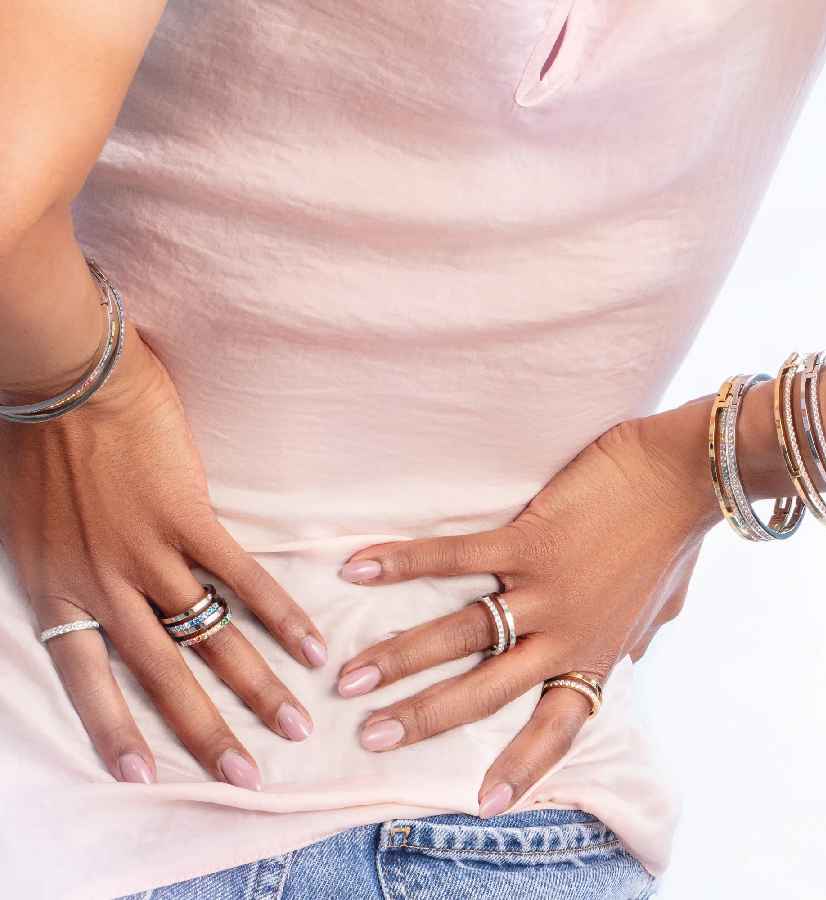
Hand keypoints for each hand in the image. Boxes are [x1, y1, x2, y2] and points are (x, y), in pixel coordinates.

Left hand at [0, 324, 326, 788]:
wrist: (63, 378)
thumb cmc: (37, 440)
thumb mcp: (29, 521)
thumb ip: (67, 563)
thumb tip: (104, 587)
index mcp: (58, 588)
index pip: (87, 681)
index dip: (116, 731)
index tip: (146, 774)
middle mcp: (105, 584)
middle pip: (163, 675)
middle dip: (207, 730)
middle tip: (247, 775)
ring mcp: (149, 552)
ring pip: (209, 636)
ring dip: (256, 684)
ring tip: (294, 722)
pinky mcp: (189, 517)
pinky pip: (240, 576)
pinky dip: (277, 613)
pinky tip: (309, 644)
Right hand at [334, 407, 716, 815]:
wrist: (687, 480)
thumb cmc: (674, 540)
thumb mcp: (658, 609)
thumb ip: (634, 641)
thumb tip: (628, 658)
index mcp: (594, 655)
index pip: (554, 727)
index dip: (520, 768)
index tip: (482, 803)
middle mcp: (564, 636)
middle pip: (484, 693)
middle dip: (423, 718)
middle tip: (371, 735)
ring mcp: (544, 591)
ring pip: (459, 635)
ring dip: (399, 656)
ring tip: (350, 676)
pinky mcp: (528, 543)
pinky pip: (456, 560)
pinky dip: (404, 564)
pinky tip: (360, 570)